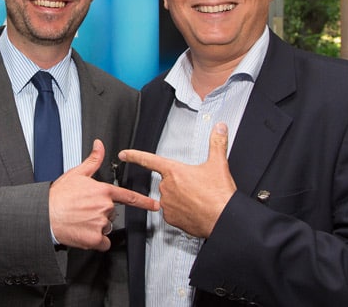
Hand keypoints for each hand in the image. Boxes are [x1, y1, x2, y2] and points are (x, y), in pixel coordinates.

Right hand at [49, 139, 159, 250]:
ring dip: (97, 227)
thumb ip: (93, 160)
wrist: (45, 215)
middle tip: (85, 211)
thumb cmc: (59, 195)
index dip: (144, 202)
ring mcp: (101, 223)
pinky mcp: (95, 239)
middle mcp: (105, 207)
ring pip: (107, 227)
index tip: (155, 205)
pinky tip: (83, 233)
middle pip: (112, 213)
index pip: (129, 197)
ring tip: (81, 221)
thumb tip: (99, 145)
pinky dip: (95, 241)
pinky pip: (102, 243)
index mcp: (103, 191)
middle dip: (102, 213)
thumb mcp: (77, 173)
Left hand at [118, 122, 235, 237]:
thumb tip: (220, 127)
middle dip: (180, 183)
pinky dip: (181, 212)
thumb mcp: (219, 164)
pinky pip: (173, 213)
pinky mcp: (171, 219)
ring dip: (181, 198)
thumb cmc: (219, 195)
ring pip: (170, 197)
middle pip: (168, 181)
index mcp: (174, 172)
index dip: (135, 156)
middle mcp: (167, 187)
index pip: (149, 160)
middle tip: (197, 187)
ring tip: (198, 200)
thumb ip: (217, 143)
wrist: (223, 220)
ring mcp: (168, 204)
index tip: (124, 154)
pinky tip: (195, 211)